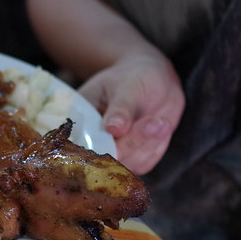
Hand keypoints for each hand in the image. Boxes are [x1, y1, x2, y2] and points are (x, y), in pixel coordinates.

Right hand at [78, 54, 184, 174]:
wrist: (154, 80)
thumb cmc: (133, 77)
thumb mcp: (126, 86)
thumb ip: (120, 108)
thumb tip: (113, 128)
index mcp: (79, 121)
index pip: (80, 144)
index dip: (97, 145)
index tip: (119, 132)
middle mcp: (92, 142)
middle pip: (106, 157)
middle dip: (132, 141)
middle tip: (154, 123)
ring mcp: (113, 153)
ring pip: (128, 162)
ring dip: (148, 143)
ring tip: (160, 121)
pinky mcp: (133, 159)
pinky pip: (145, 162)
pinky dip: (156, 145)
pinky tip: (161, 125)